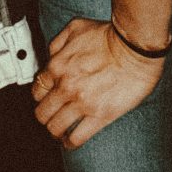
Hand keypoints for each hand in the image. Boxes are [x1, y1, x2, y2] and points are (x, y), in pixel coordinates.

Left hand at [33, 17, 168, 146]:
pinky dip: (70, 142)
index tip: (45, 99)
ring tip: (60, 132)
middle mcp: (66, 86)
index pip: (37, 90)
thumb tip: (51, 57)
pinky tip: (71, 141)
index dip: (39, 96)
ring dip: (55, 132)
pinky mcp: (100, 116)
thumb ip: (58, 44)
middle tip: (50, 117)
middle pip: (42, 112)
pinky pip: (77, 137)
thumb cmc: (108, 36)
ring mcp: (82, 103)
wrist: (134, 49)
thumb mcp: (75, 28)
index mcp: (58, 66)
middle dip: (44, 116)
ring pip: (55, 128)